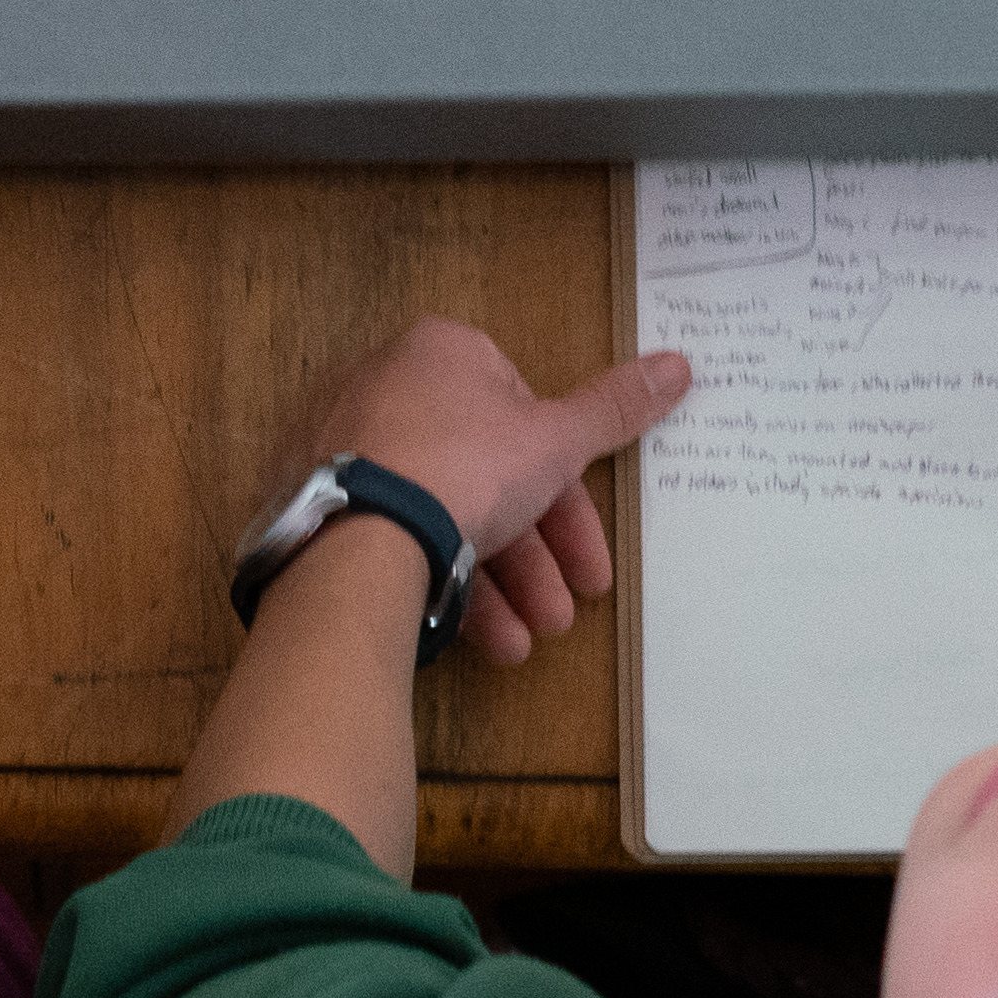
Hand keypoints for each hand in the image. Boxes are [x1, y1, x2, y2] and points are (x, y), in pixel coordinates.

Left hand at [264, 316, 697, 669]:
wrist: (357, 534)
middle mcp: (388, 388)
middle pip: (484, 476)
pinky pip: (393, 536)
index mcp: (441, 353)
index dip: (566, 492)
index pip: (522, 416)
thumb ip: (614, 409)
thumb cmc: (466, 466)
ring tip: (525, 644)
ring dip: (497, 586)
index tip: (587, 554)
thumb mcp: (555, 442)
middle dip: (535, 558)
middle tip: (564, 616)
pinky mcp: (317, 504)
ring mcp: (345, 447)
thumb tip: (681, 363)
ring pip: (441, 515)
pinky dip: (440, 583)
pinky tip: (480, 640)